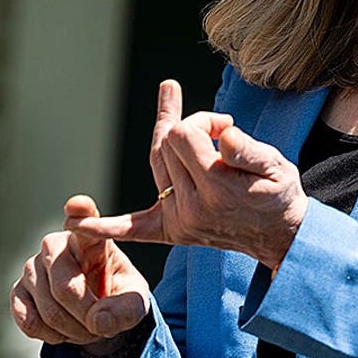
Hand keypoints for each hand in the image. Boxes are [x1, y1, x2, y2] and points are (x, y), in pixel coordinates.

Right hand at [8, 196, 149, 348]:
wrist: (97, 313)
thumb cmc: (119, 297)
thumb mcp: (136, 303)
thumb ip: (126, 311)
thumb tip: (99, 321)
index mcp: (91, 238)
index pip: (85, 219)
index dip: (80, 214)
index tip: (79, 204)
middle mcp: (56, 246)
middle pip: (65, 286)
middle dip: (86, 316)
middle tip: (101, 328)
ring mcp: (32, 267)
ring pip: (49, 309)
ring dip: (72, 330)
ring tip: (88, 329)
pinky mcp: (17, 291)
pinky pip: (29, 320)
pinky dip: (51, 335)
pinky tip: (65, 332)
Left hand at [70, 84, 308, 269]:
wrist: (281, 237)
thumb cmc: (281, 197)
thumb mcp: (278, 167)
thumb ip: (248, 150)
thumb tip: (221, 134)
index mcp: (217, 188)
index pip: (184, 133)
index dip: (205, 120)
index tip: (228, 127)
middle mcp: (191, 207)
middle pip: (166, 144)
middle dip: (192, 129)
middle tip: (222, 134)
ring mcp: (178, 221)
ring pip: (156, 164)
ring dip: (171, 144)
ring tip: (198, 135)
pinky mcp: (171, 232)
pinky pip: (130, 229)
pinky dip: (103, 228)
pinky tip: (76, 225)